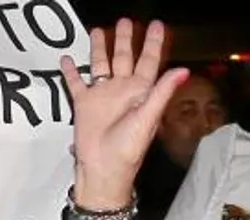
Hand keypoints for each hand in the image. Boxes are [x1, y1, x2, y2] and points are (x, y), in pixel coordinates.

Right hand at [60, 19, 188, 210]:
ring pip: (100, 65)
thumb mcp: (148, 118)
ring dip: (100, 48)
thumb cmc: (128, 149)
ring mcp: (103, 96)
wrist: (103, 168)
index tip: (157, 25)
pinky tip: (67, 59)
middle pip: (124, 57)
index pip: (149, 61)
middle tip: (125, 20)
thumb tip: (182, 70)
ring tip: (97, 30)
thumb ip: (162, 91)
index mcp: (141, 92)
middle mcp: (122, 90)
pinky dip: (71, 71)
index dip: (153, 43)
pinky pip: (76, 83)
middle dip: (125, 39)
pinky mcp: (84, 104)